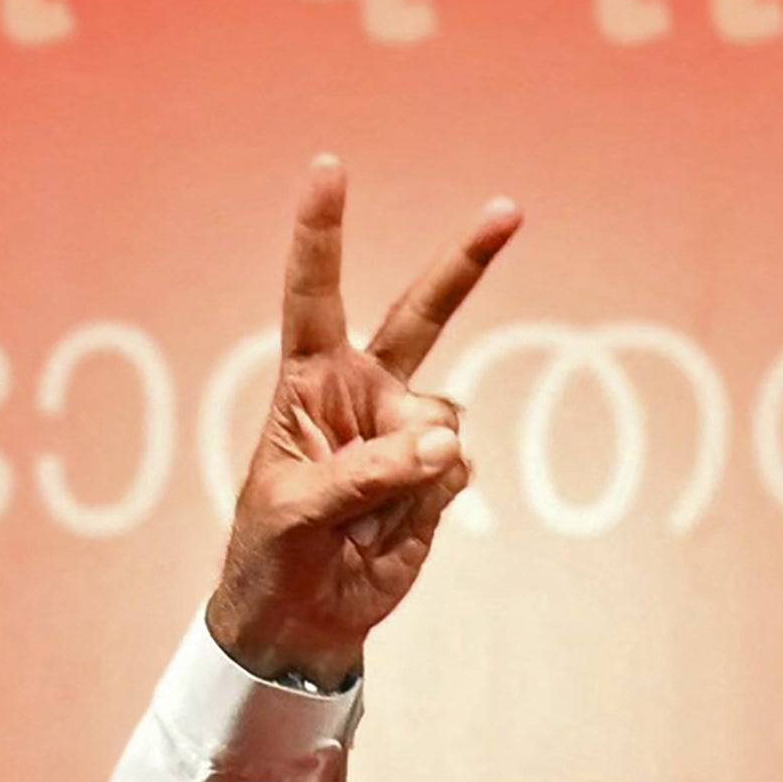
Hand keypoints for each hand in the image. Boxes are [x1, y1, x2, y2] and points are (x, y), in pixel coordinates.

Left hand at [207, 156, 521, 687]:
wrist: (304, 617)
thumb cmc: (273, 553)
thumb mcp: (296, 511)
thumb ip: (367, 472)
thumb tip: (446, 443)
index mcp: (307, 382)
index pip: (315, 294)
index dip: (322, 232)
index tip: (329, 164)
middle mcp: (363, 392)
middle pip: (424, 313)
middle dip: (467, 262)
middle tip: (509, 208)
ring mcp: (408, 430)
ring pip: (443, 419)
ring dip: (409, 471)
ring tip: (362, 519)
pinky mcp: (441, 472)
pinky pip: (457, 467)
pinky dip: (429, 502)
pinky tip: (390, 529)